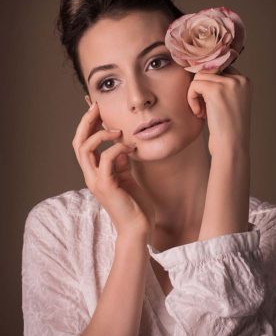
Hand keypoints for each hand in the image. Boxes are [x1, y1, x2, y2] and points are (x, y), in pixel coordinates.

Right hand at [72, 102, 155, 240]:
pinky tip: (130, 148)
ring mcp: (96, 181)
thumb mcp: (127, 177)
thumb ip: (121, 162)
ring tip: (117, 131)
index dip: (87, 125)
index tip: (96, 109)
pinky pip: (107, 159)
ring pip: (84, 149)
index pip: (84, 144)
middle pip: (78, 142)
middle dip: (86, 122)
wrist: (138, 228)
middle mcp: (91, 175)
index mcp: (95, 172)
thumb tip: (122, 146)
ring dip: (100, 135)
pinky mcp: (106, 186)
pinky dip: (117, 149)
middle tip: (96, 107)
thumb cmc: (134, 204)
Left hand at [187, 65, 252, 155]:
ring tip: (201, 112)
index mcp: (245, 82)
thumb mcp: (229, 103)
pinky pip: (194, 85)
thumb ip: (221, 88)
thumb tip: (199, 73)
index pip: (220, 69)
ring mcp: (229, 83)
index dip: (208, 84)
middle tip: (203, 109)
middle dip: (201, 89)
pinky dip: (191, 99)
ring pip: (199, 76)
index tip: (208, 103)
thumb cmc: (227, 130)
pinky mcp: (216, 90)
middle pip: (208, 70)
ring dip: (195, 94)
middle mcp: (240, 79)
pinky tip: (199, 113)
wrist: (231, 146)